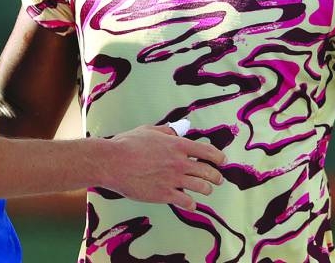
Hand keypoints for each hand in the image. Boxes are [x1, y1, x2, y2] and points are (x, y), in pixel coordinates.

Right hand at [103, 124, 224, 209]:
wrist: (112, 162)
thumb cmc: (127, 144)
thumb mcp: (149, 130)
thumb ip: (166, 131)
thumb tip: (176, 132)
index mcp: (177, 145)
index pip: (207, 151)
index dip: (218, 157)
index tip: (222, 161)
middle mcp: (179, 163)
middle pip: (208, 172)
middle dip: (217, 176)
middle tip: (217, 179)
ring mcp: (173, 180)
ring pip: (202, 188)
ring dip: (207, 189)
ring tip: (206, 190)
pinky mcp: (164, 195)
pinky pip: (187, 202)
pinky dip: (192, 204)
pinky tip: (191, 204)